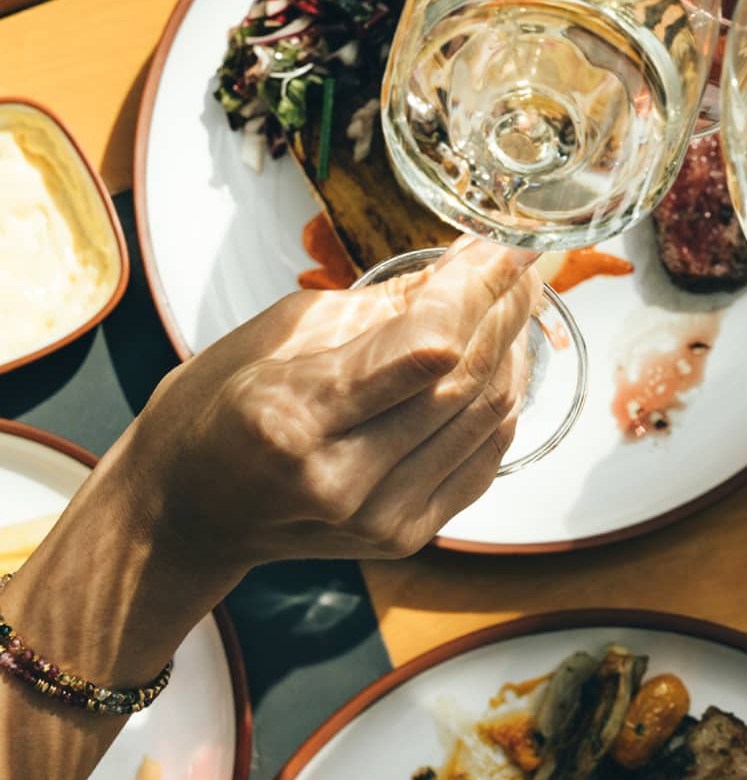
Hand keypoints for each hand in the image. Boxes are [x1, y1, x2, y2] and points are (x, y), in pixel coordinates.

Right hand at [116, 236, 536, 576]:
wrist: (187, 510)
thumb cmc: (222, 407)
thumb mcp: (287, 330)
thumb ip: (388, 303)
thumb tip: (472, 260)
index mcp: (294, 418)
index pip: (427, 347)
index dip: (482, 287)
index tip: (513, 243)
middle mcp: (342, 480)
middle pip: (465, 379)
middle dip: (505, 307)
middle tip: (525, 260)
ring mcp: (380, 519)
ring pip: (487, 415)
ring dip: (513, 347)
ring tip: (518, 298)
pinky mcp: (407, 536)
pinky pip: (485, 455)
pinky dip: (504, 398)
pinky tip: (504, 356)